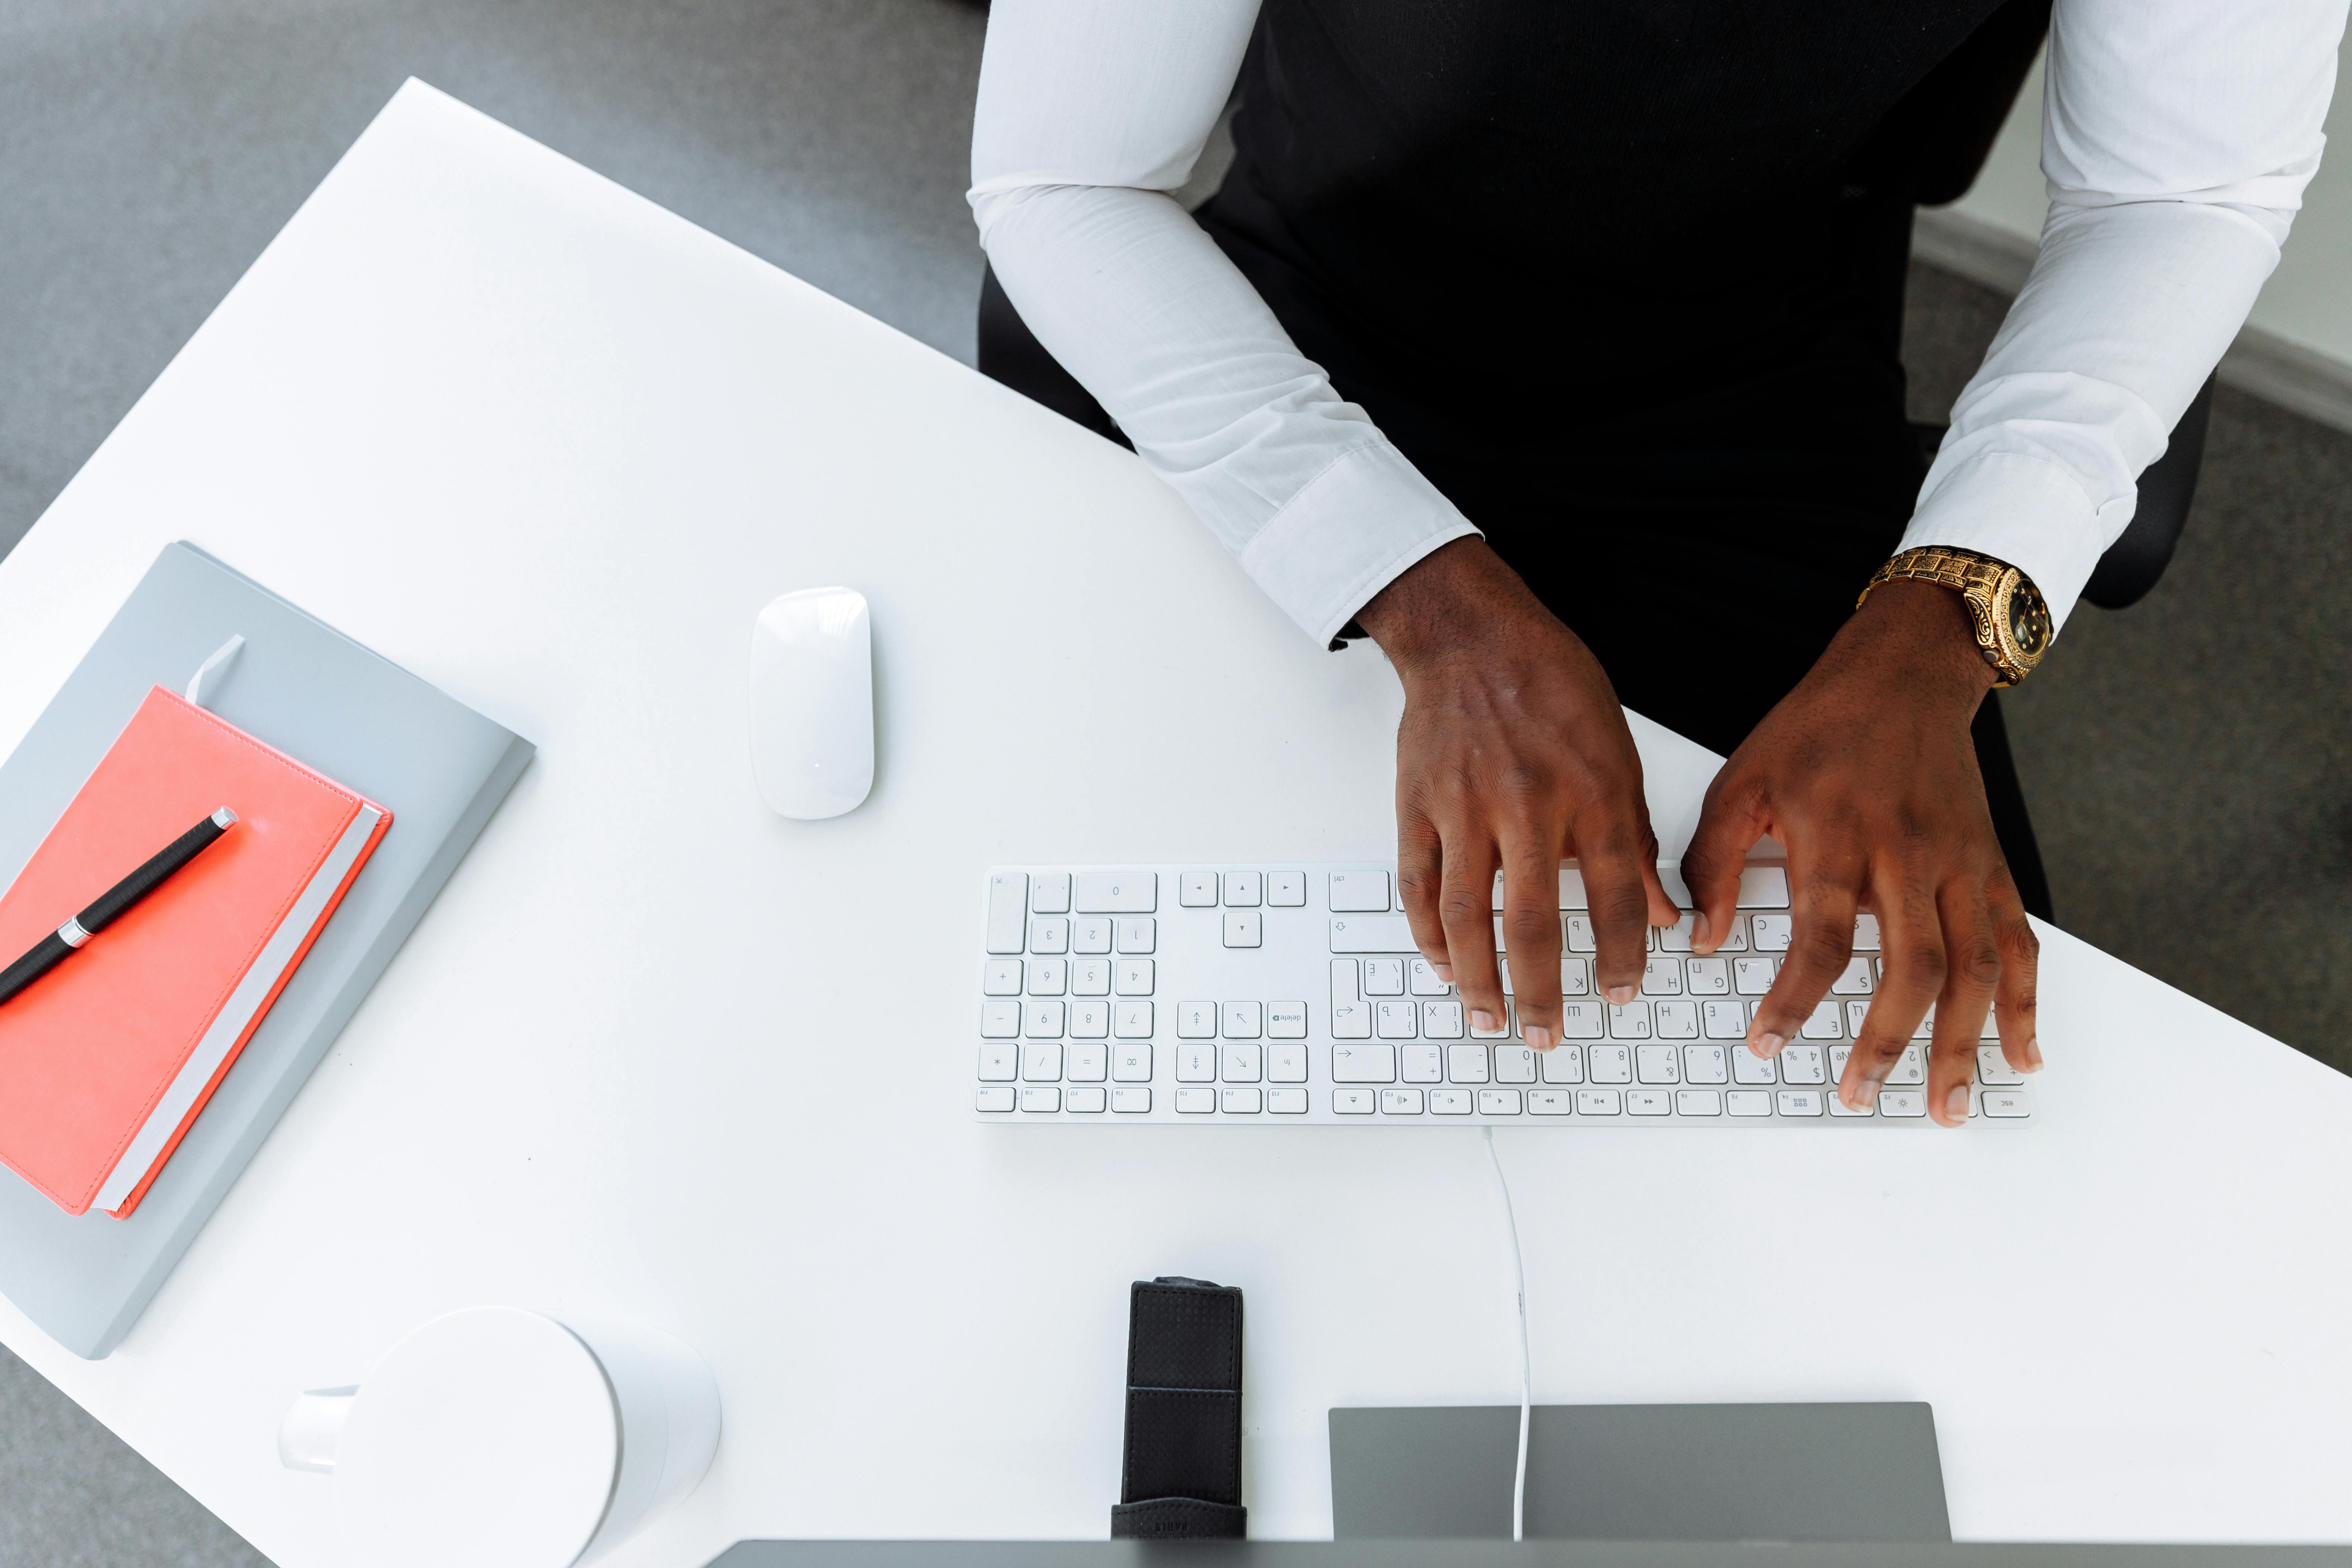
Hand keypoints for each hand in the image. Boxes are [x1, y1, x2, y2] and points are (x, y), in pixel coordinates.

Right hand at [1357, 538, 1677, 1050]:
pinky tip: (1445, 967)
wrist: (1471, 634)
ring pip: (1465, 915)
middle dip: (1541, 992)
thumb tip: (1663, 911)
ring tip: (1489, 1018)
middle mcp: (1527, 804)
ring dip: (1478, 979)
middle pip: (1531, 922)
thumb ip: (1636, 838)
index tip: (1621, 993)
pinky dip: (1428, 935)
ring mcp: (1464, 807)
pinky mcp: (1419, 805)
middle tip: (1548, 1036)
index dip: (1621, 955)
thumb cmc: (1549, 684)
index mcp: (1590, 791)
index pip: (1615, 896)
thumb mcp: (1617, 751)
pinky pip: (1417, 885)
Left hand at [1680, 578, 2041, 1126]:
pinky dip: (2026, 1004)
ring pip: (1975, 968)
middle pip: (1911, 966)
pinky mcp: (1994, 866)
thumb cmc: (1819, 729)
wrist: (1902, 675)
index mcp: (1840, 834)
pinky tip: (2022, 1055)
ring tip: (1946, 1106)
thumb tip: (1701, 938)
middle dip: (1887, 1041)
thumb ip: (1713, 862)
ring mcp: (1962, 863)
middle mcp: (1910, 853)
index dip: (1794, 1000)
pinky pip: (2019, 944)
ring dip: (1963, 1045)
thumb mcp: (1743, 781)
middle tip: (1858, 1093)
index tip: (1766, 1044)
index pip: (1822, 938)